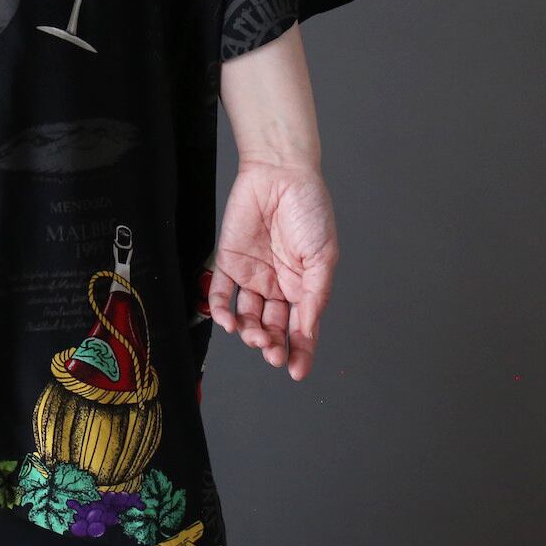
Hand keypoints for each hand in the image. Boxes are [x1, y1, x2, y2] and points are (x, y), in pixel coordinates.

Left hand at [206, 158, 337, 380]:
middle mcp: (277, 286)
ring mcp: (252, 275)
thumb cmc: (309, 210)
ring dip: (249, 332)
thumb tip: (309, 329)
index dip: (300, 351)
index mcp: (304, 287)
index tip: (296, 371)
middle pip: (273, 327)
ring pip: (247, 316)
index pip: (302, 329)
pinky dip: (222, 310)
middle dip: (273, 344)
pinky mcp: (228, 261)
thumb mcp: (323, 257)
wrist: (280, 175)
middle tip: (272, 351)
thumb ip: (315, 295)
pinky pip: (221, 292)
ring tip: (254, 336)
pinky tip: (228, 322)